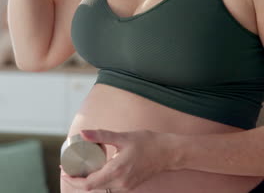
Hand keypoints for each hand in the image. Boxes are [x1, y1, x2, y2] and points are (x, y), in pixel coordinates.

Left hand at [60, 128, 181, 191]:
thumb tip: (82, 133)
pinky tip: (96, 168)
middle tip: (68, 167)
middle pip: (92, 188)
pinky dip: (99, 179)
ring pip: (100, 188)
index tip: (64, 169)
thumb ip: (101, 135)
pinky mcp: (129, 185)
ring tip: (80, 166)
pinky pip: (109, 186)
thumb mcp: (122, 137)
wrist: (167, 152)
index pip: (88, 184)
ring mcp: (125, 187)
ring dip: (88, 180)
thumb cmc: (147, 142)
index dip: (73, 179)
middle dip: (78, 179)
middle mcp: (120, 183)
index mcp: (116, 172)